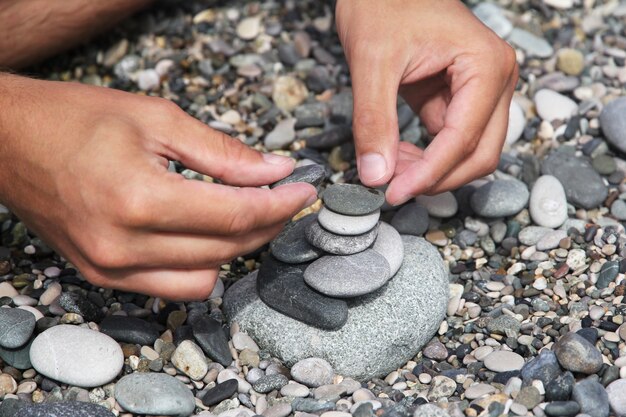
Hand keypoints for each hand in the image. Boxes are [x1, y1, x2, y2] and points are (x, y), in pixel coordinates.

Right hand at [0, 75, 315, 299]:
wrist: (8, 141)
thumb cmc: (76, 119)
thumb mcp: (157, 119)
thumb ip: (223, 152)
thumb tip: (276, 170)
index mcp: (139, 199)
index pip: (234, 215)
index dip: (279, 204)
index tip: (303, 188)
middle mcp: (124, 245)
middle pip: (227, 248)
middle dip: (267, 223)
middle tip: (283, 195)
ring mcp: (111, 268)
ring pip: (206, 277)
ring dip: (237, 248)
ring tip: (246, 214)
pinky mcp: (103, 276)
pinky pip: (173, 287)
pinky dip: (202, 265)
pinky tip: (208, 235)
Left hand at [336, 0, 517, 204]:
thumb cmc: (382, 3)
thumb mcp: (372, 62)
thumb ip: (373, 121)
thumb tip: (375, 175)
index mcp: (485, 66)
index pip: (465, 138)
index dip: (429, 174)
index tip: (393, 193)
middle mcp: (495, 80)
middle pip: (480, 154)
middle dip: (436, 177)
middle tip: (392, 188)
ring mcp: (481, 91)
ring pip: (468, 153)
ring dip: (431, 170)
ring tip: (387, 166)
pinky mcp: (459, 98)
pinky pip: (449, 141)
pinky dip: (424, 157)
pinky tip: (394, 156)